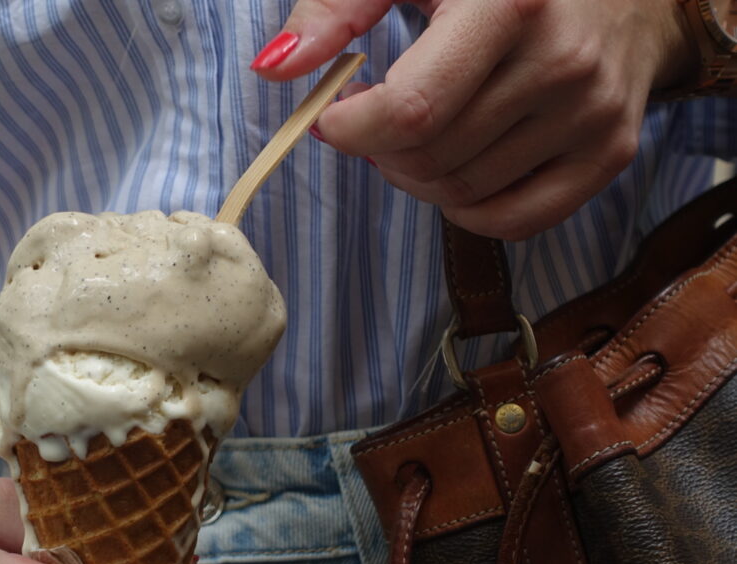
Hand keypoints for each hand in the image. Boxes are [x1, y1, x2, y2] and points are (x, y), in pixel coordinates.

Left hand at [253, 0, 697, 239]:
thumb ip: (338, 7)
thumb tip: (274, 66)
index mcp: (511, 4)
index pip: (411, 111)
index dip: (353, 128)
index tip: (333, 117)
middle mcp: (562, 61)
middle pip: (429, 157)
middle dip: (379, 151)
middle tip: (376, 123)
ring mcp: (593, 112)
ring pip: (462, 192)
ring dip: (416, 178)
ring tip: (417, 137)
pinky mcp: (610, 152)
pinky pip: (515, 221)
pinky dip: (465, 209)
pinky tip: (454, 169)